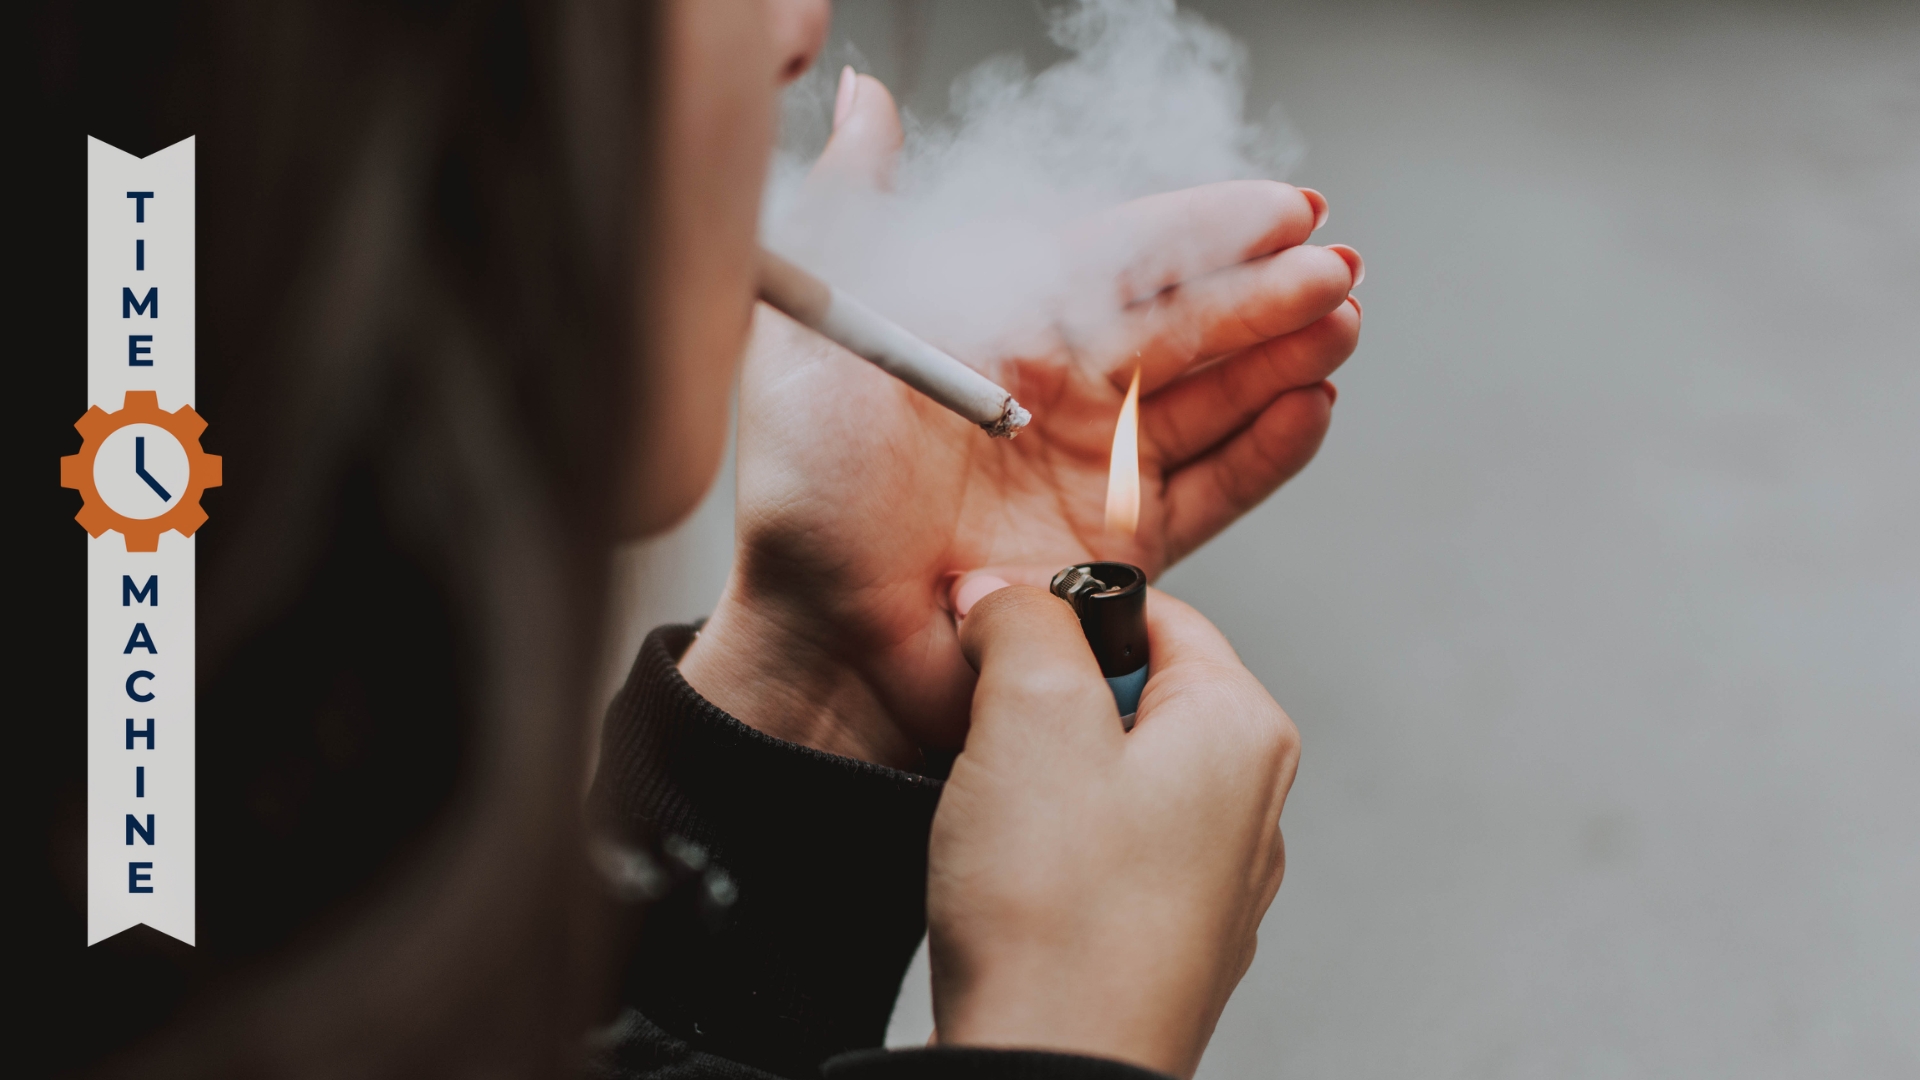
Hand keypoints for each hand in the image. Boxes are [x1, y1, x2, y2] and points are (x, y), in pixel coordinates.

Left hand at [680, 72, 1359, 764]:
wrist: (825, 639)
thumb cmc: (806, 492)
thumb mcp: (822, 330)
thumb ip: (856, 208)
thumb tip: (865, 101)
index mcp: (998, 328)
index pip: (1119, 259)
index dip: (1201, 230)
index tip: (1279, 208)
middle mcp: (1055, 393)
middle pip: (1181, 326)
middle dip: (1263, 291)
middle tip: (1333, 267)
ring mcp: (1092, 470)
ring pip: (1210, 399)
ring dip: (1280, 358)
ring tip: (1340, 322)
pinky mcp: (1121, 549)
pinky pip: (1213, 489)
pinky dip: (1267, 452)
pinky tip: (1312, 406)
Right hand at [928, 583, 1296, 1077]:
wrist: (1050, 1072)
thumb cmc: (1059, 914)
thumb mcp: (1029, 713)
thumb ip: (1023, 620)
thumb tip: (1007, 592)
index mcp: (1243, 730)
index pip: (1154, 612)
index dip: (1059, 613)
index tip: (998, 642)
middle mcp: (1251, 803)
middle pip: (1131, 692)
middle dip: (1045, 702)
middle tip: (995, 740)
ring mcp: (1214, 879)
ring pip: (1109, 773)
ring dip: (1040, 779)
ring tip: (1002, 822)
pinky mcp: (1167, 937)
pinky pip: (1101, 852)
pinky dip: (1050, 850)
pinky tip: (1015, 881)